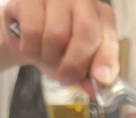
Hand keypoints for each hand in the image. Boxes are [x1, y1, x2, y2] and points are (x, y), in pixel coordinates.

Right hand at [2, 0, 118, 85]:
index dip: (106, 60)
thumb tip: (95, 90)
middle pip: (86, 33)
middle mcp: (83, 1)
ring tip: (45, 59)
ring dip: (48, 58)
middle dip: (74, 64)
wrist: (26, 32)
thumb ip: (90, 76)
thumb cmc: (60, 49)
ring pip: (56, 35)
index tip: (100, 78)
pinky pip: (32, 31)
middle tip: (65, 78)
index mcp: (102, 18)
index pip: (109, 39)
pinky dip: (30, 50)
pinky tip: (30, 50)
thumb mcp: (79, 65)